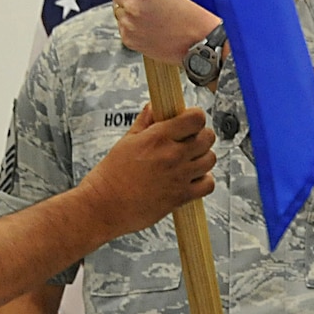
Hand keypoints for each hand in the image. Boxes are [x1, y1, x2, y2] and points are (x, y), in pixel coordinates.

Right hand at [78, 106, 214, 235]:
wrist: (103, 206)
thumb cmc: (110, 175)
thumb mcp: (126, 142)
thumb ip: (145, 122)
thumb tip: (154, 107)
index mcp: (158, 137)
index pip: (196, 118)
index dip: (195, 118)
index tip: (189, 122)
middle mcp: (172, 155)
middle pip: (208, 137)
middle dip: (201, 136)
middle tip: (190, 141)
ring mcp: (179, 176)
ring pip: (210, 159)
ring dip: (203, 158)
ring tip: (190, 161)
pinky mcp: (181, 196)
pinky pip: (208, 184)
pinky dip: (204, 180)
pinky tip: (192, 179)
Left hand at [101, 0, 220, 63]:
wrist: (207, 41)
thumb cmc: (199, 8)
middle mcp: (133, 3)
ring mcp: (129, 23)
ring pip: (118, 6)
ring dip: (130, 5)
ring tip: (154, 9)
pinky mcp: (129, 38)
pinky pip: (124, 24)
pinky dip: (134, 22)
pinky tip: (154, 22)